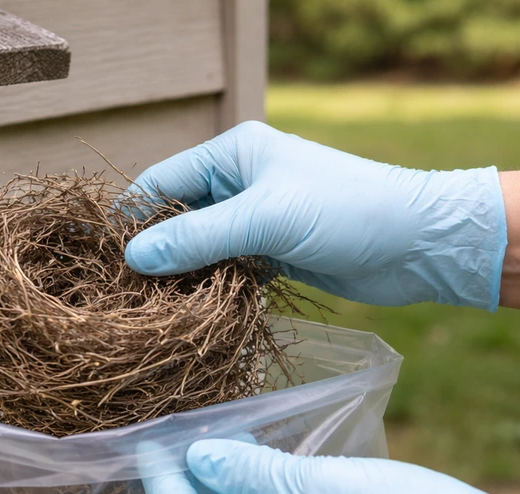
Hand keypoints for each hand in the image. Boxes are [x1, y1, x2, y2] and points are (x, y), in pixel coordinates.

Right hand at [124, 121, 507, 309]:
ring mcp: (256, 219)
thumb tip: (133, 258)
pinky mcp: (272, 253)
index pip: (161, 183)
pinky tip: (192, 314)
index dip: (131, 219)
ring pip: (200, 249)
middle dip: (154, 252)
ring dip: (182, 276)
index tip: (102, 258)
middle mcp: (239, 182)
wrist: (417, 244)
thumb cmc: (345, 212)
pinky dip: (210, 288)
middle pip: (177, 219)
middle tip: (123, 293)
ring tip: (150, 310)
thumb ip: (198, 238)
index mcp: (233, 154)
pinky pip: (226, 270)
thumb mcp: (265, 220)